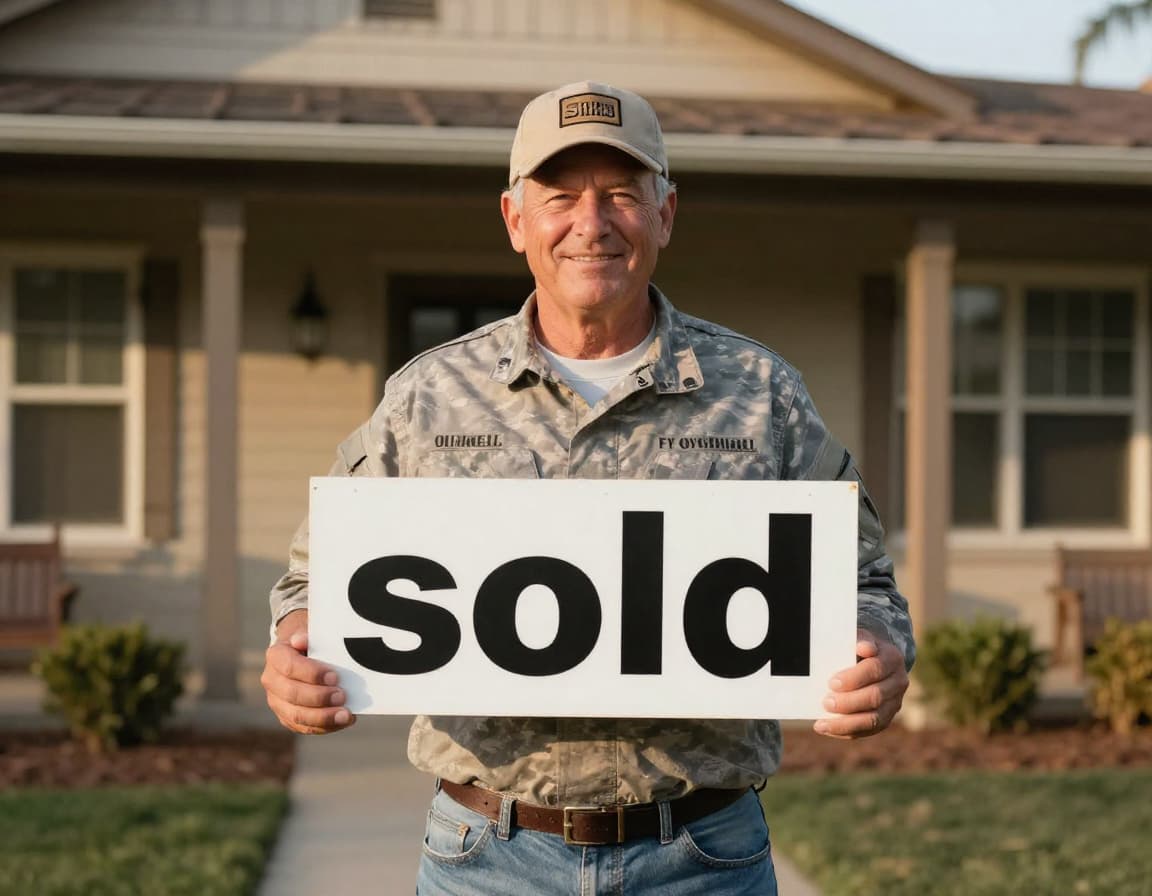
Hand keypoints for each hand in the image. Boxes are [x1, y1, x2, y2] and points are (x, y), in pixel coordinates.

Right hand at [261, 609, 356, 734]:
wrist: (302, 651)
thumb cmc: (311, 641)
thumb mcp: (311, 631)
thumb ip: (307, 635)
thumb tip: (300, 639)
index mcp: (275, 656)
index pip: (289, 667)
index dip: (312, 673)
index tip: (335, 676)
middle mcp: (272, 681)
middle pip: (292, 694)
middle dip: (319, 697)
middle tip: (342, 695)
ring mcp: (278, 701)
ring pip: (296, 716)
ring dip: (322, 717)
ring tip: (345, 715)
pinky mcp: (288, 717)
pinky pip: (304, 727)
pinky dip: (325, 727)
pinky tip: (343, 721)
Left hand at [814, 628, 907, 738]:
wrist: (875, 658)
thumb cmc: (859, 648)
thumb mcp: (859, 637)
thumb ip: (860, 639)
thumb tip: (864, 647)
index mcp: (892, 659)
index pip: (875, 669)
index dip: (854, 678)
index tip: (832, 682)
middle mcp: (898, 683)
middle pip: (875, 697)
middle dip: (848, 702)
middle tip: (826, 702)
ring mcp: (894, 703)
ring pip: (874, 719)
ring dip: (846, 723)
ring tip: (822, 723)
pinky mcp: (886, 719)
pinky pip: (868, 730)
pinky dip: (846, 731)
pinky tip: (825, 727)